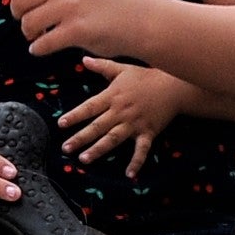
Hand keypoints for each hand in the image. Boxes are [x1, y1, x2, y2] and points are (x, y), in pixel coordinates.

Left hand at [0, 0, 148, 61]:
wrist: (138, 19)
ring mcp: (71, 5)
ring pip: (27, 25)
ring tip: (47, 33)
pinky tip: (49, 45)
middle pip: (17, 1)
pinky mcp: (77, 30)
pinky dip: (40, 48)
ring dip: (30, 34)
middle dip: (20, 16)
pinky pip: (40, 44)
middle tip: (36, 20)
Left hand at [62, 59, 190, 174]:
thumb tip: (83, 59)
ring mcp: (134, 123)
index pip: (89, 107)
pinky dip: (136, 162)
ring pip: (113, 138)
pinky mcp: (148, 132)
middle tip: (65, 148)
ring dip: (98, 149)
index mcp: (112, 96)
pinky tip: (129, 175)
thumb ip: (102, 66)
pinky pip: (141, 150)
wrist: (173, 86)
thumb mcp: (122, 69)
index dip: (75, 115)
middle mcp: (120, 112)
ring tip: (84, 159)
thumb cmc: (146, 77)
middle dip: (81, 137)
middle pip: (97, 126)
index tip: (61, 124)